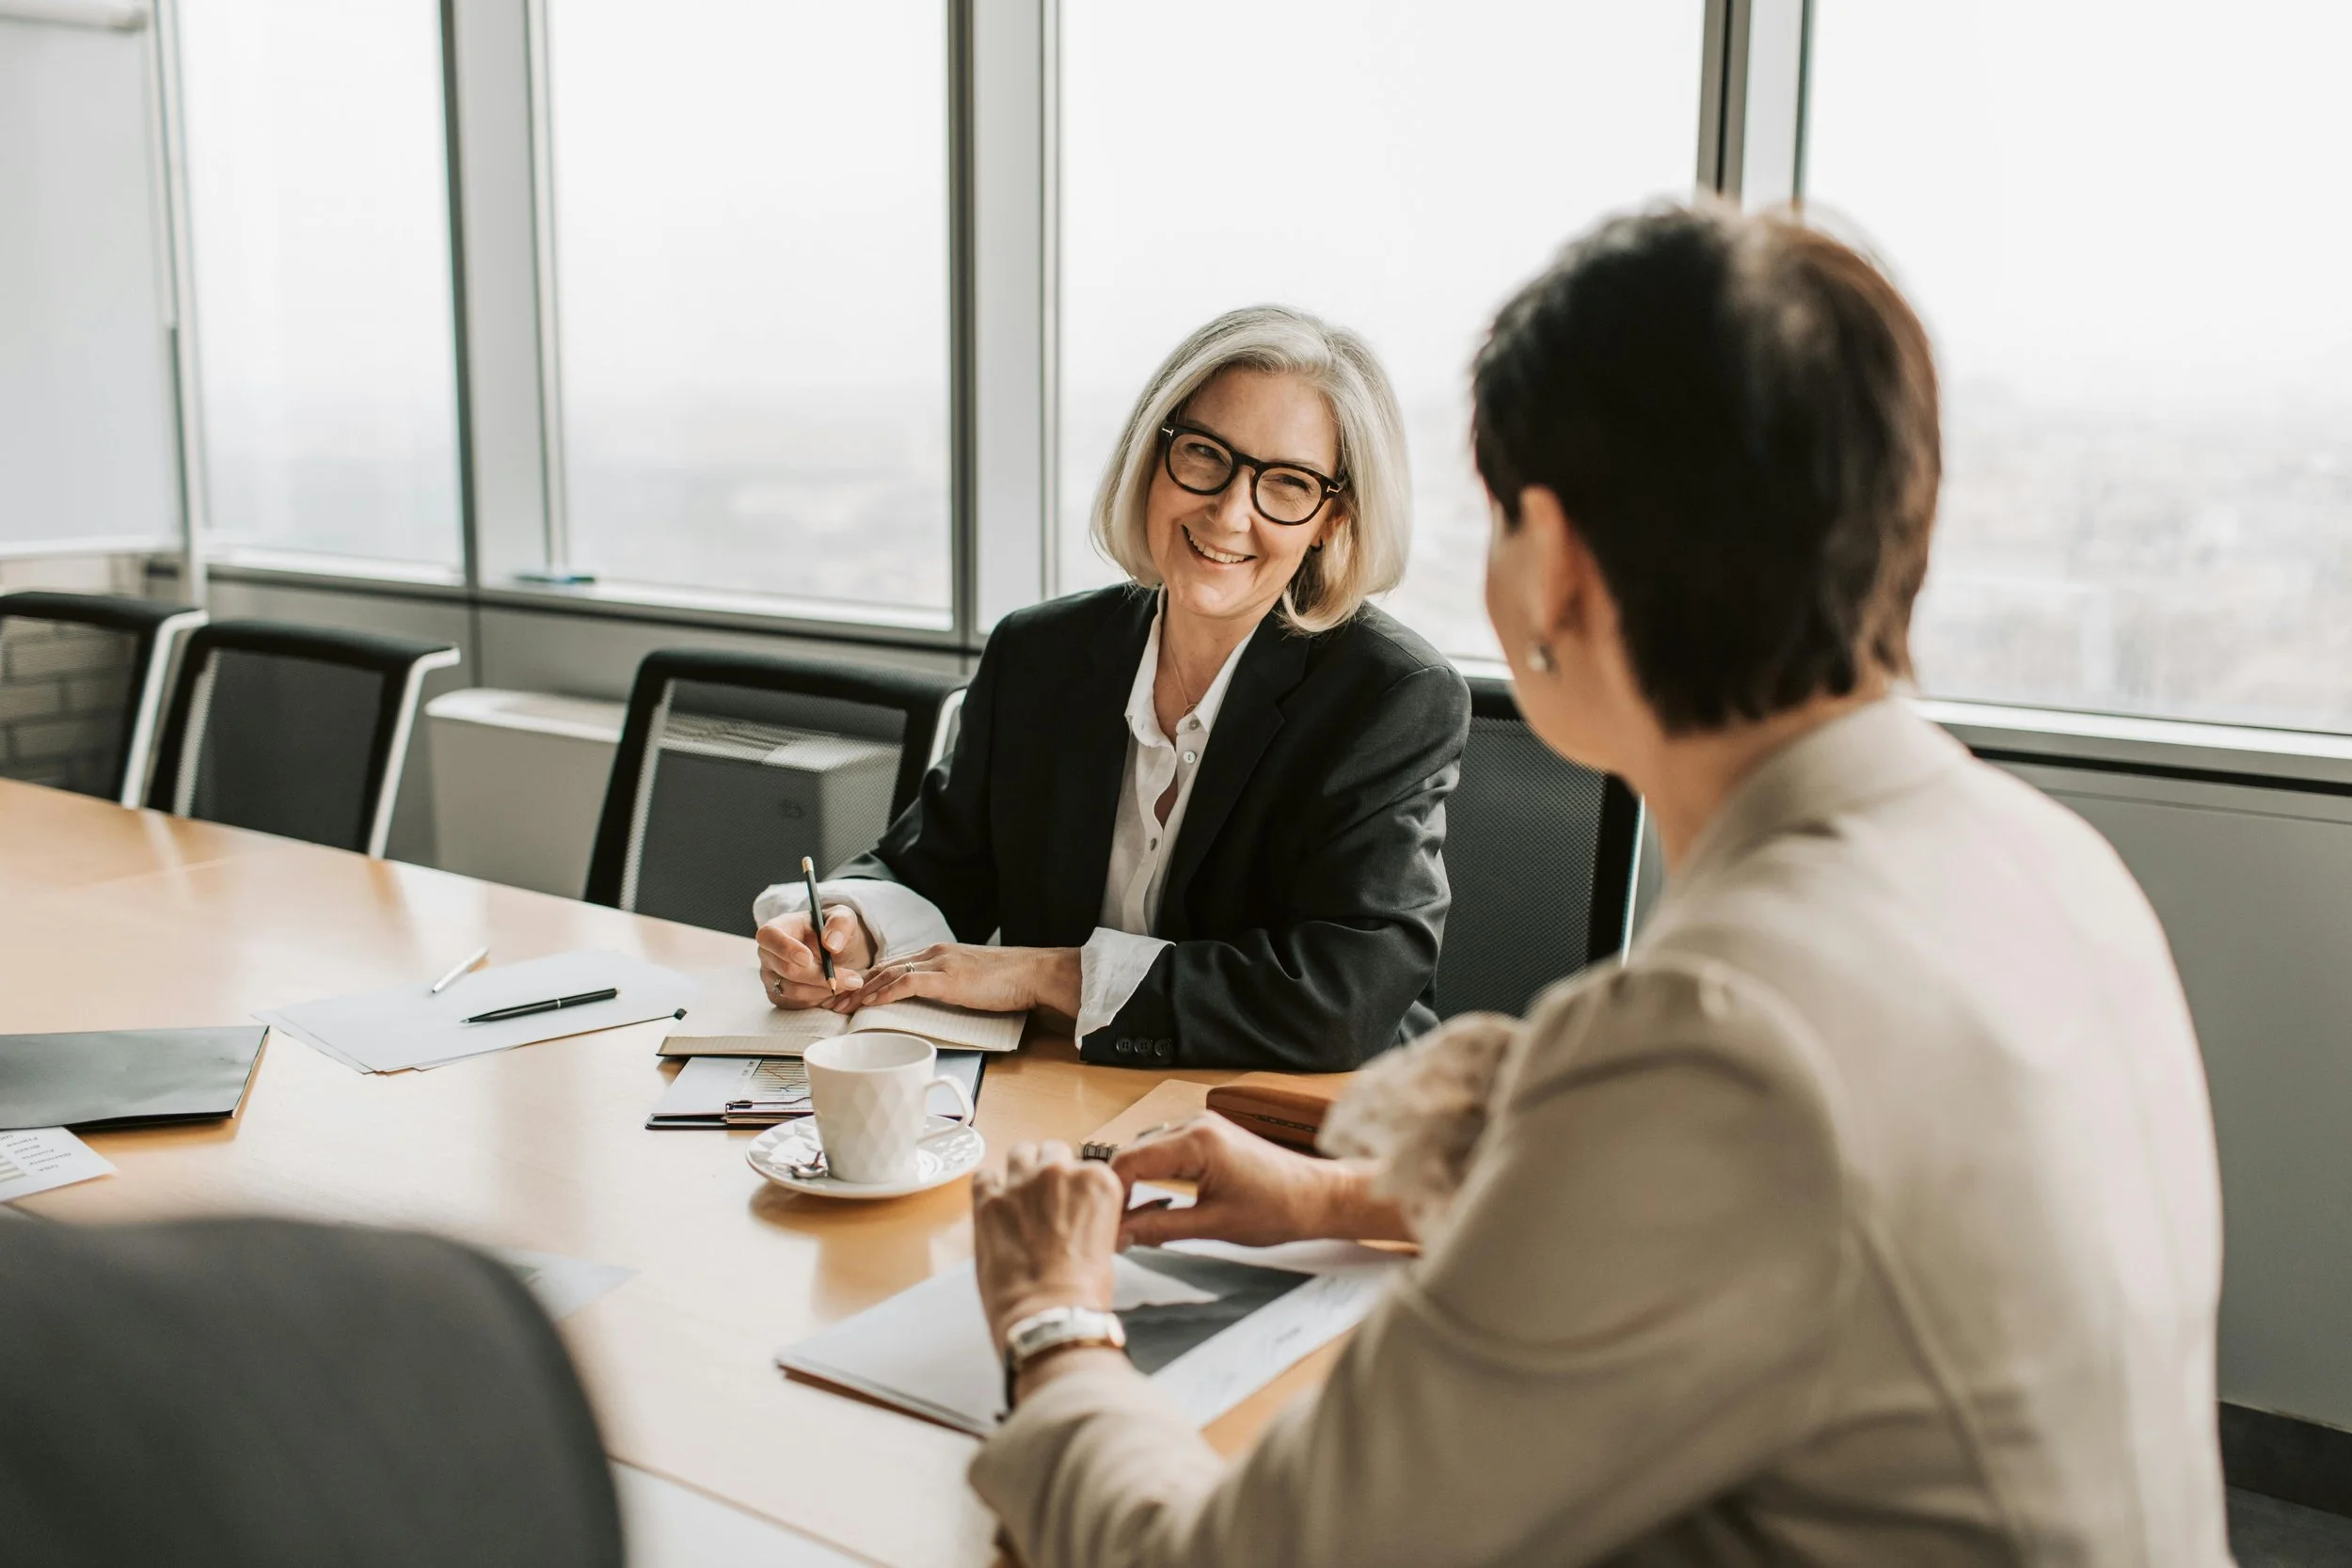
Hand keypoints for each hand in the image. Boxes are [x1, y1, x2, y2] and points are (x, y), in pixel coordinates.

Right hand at [755, 907, 873, 1008]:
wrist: (835, 952)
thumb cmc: (834, 931)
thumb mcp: (844, 918)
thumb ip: (840, 924)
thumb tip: (831, 944)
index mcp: (777, 928)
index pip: (769, 937)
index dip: (785, 948)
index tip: (808, 958)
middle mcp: (768, 953)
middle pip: (787, 969)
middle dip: (820, 976)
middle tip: (853, 979)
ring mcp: (770, 976)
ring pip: (793, 991)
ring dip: (824, 989)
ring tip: (849, 982)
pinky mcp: (778, 996)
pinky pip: (796, 1004)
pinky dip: (819, 999)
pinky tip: (833, 989)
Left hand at [828, 942, 1079, 1016]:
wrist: (1034, 973)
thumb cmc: (1008, 982)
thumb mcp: (970, 983)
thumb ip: (947, 988)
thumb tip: (930, 1006)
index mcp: (938, 954)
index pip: (892, 965)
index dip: (865, 980)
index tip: (845, 995)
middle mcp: (933, 953)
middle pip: (883, 968)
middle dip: (852, 986)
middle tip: (829, 1003)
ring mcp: (940, 963)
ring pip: (889, 974)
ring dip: (860, 992)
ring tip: (839, 1007)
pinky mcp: (948, 977)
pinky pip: (907, 984)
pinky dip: (884, 993)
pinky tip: (867, 1004)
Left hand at [972, 1140, 1123, 1352]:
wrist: (1050, 1316)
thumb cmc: (1081, 1292)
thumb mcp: (1104, 1243)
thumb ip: (1088, 1215)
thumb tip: (1075, 1216)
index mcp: (1097, 1182)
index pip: (1085, 1165)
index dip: (1074, 1185)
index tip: (1069, 1201)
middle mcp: (1060, 1172)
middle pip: (1053, 1151)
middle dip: (1049, 1172)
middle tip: (1045, 1200)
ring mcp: (1022, 1182)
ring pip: (1020, 1152)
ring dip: (1020, 1170)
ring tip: (1018, 1197)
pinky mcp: (989, 1200)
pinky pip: (983, 1176)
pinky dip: (988, 1188)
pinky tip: (992, 1207)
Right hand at [1112, 1113, 1407, 1248]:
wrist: (1318, 1197)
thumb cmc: (1279, 1208)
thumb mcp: (1213, 1225)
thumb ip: (1161, 1227)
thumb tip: (1121, 1234)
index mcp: (1196, 1141)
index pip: (1129, 1162)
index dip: (1110, 1196)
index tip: (1102, 1225)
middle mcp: (1196, 1124)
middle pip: (1134, 1154)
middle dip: (1119, 1191)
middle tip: (1111, 1229)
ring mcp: (1203, 1126)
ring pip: (1148, 1152)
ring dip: (1136, 1183)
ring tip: (1130, 1221)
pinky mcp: (1209, 1135)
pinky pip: (1167, 1151)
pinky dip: (1155, 1175)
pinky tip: (1154, 1202)